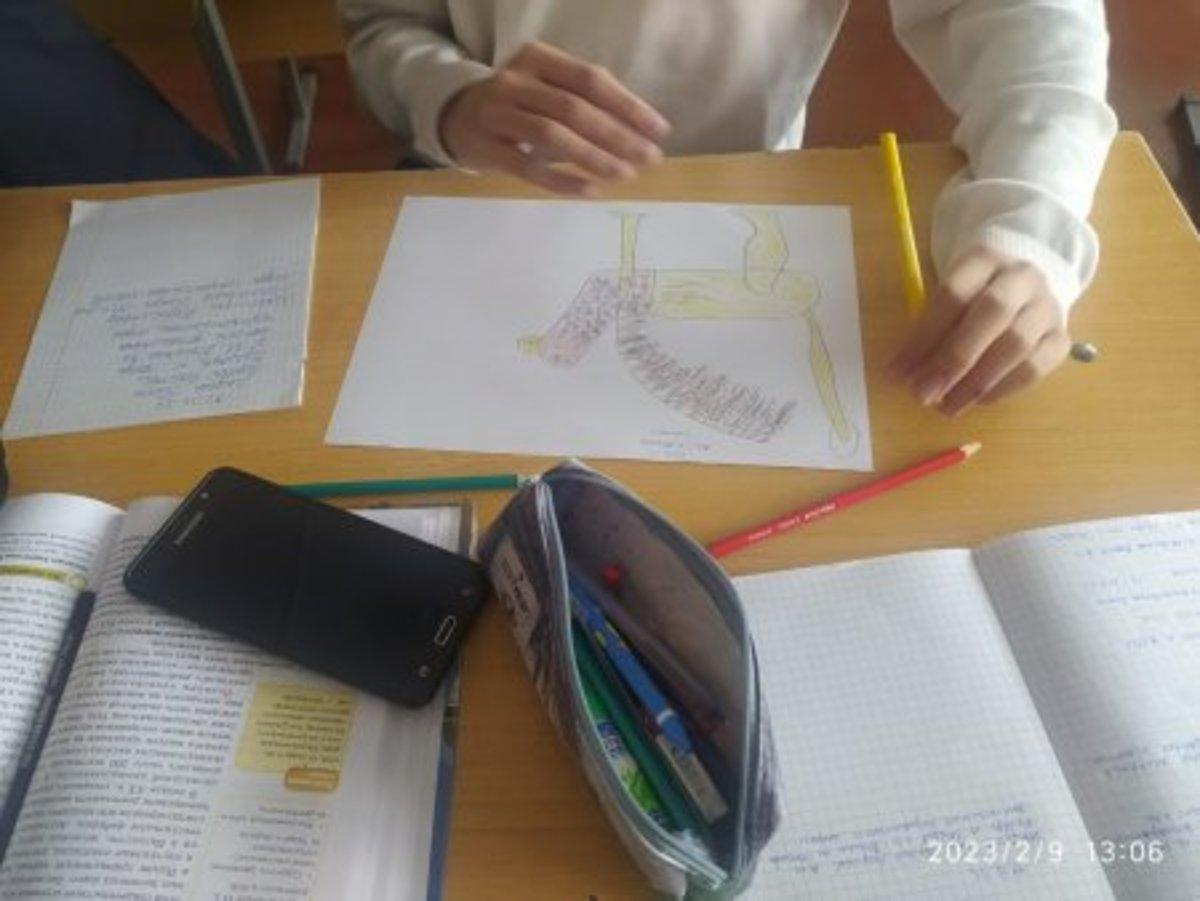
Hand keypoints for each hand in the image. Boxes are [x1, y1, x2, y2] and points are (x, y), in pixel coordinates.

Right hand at [439, 42, 669, 195]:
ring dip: (593, 158)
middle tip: (649, 159)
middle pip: (574, 109)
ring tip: (625, 175)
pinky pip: (529, 167)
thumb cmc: (518, 104)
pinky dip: (562, 180)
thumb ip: (585, 101)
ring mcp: (497, 115)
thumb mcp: (547, 87)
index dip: (627, 105)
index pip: (590, 80)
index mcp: (538, 58)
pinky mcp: (487, 148)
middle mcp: (515, 81)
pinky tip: (590, 190)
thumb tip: (640, 131)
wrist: (456, 116)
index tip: (659, 131)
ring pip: (552, 136)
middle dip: (617, 136)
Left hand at [885, 247, 1071, 416]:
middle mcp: (1022, 278)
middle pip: (991, 314)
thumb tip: (903, 374)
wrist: (1022, 288)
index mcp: (984, 260)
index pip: (953, 294)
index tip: (897, 373)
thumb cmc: (972, 297)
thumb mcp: (947, 297)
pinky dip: (1004, 389)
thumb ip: (928, 327)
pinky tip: (977, 402)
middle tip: (923, 393)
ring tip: (946, 406)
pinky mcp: (1061, 337)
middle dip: (953, 359)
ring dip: (977, 381)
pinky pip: (1037, 367)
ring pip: (1017, 344)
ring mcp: (1047, 307)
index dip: (922, 337)